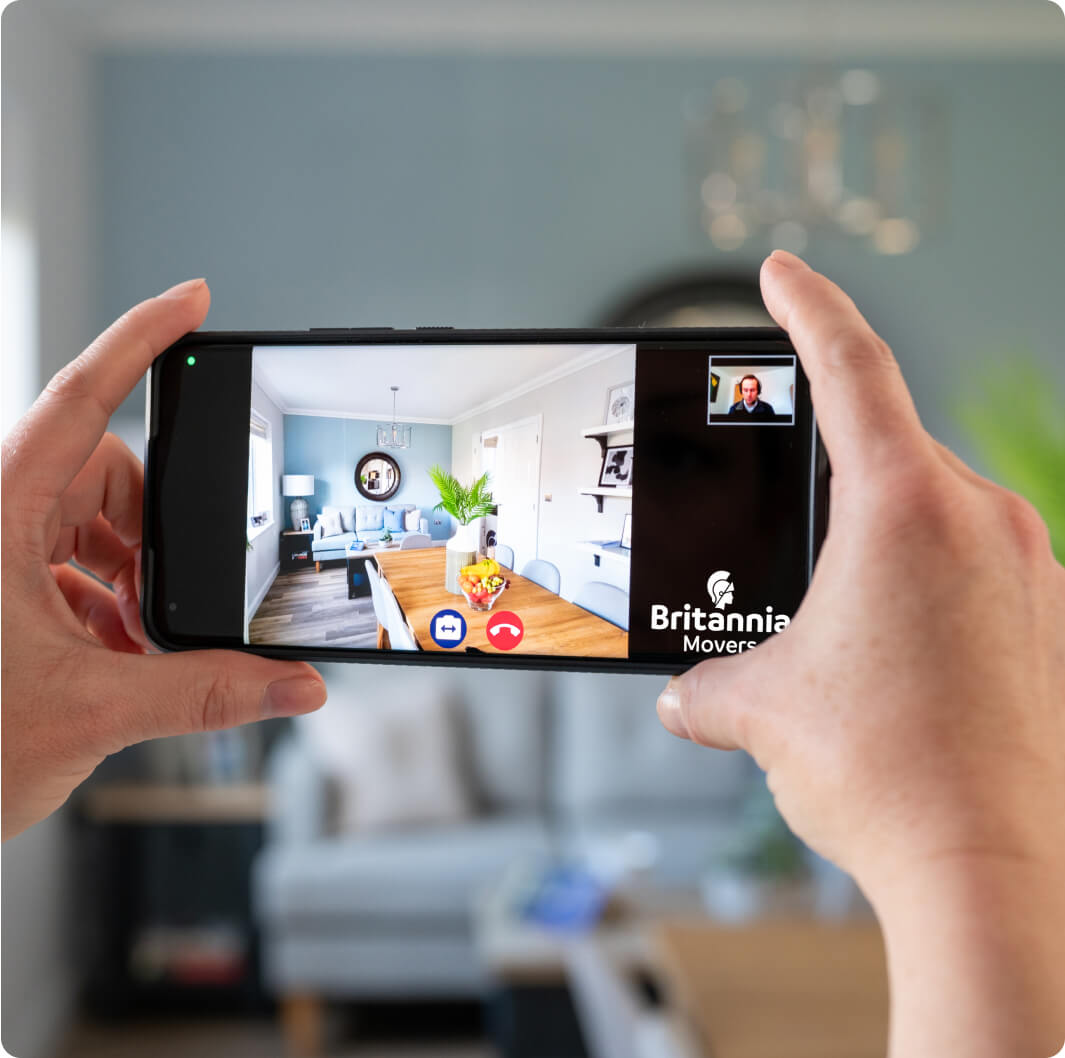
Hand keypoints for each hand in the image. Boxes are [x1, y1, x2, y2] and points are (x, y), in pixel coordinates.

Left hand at [1, 280, 326, 840]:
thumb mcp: (88, 710)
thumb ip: (205, 693)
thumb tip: (292, 684)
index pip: (81, 398)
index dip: (141, 339)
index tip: (193, 300)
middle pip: (104, 474)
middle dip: (154, 531)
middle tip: (167, 593)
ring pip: (93, 524)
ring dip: (132, 578)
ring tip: (135, 642)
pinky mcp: (1, 586)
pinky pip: (73, 564)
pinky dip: (109, 603)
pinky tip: (115, 652)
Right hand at [656, 251, 1064, 1052]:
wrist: (992, 872)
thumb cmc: (887, 774)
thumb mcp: (764, 710)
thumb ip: (710, 687)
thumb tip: (685, 695)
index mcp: (902, 509)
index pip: (850, 367)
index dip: (808, 307)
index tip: (782, 272)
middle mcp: (981, 521)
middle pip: (893, 451)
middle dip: (835, 478)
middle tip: (791, 528)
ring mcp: (1033, 571)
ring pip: (939, 513)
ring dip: (883, 544)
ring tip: (844, 621)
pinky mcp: (1054, 623)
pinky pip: (981, 570)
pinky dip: (931, 590)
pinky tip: (899, 656)